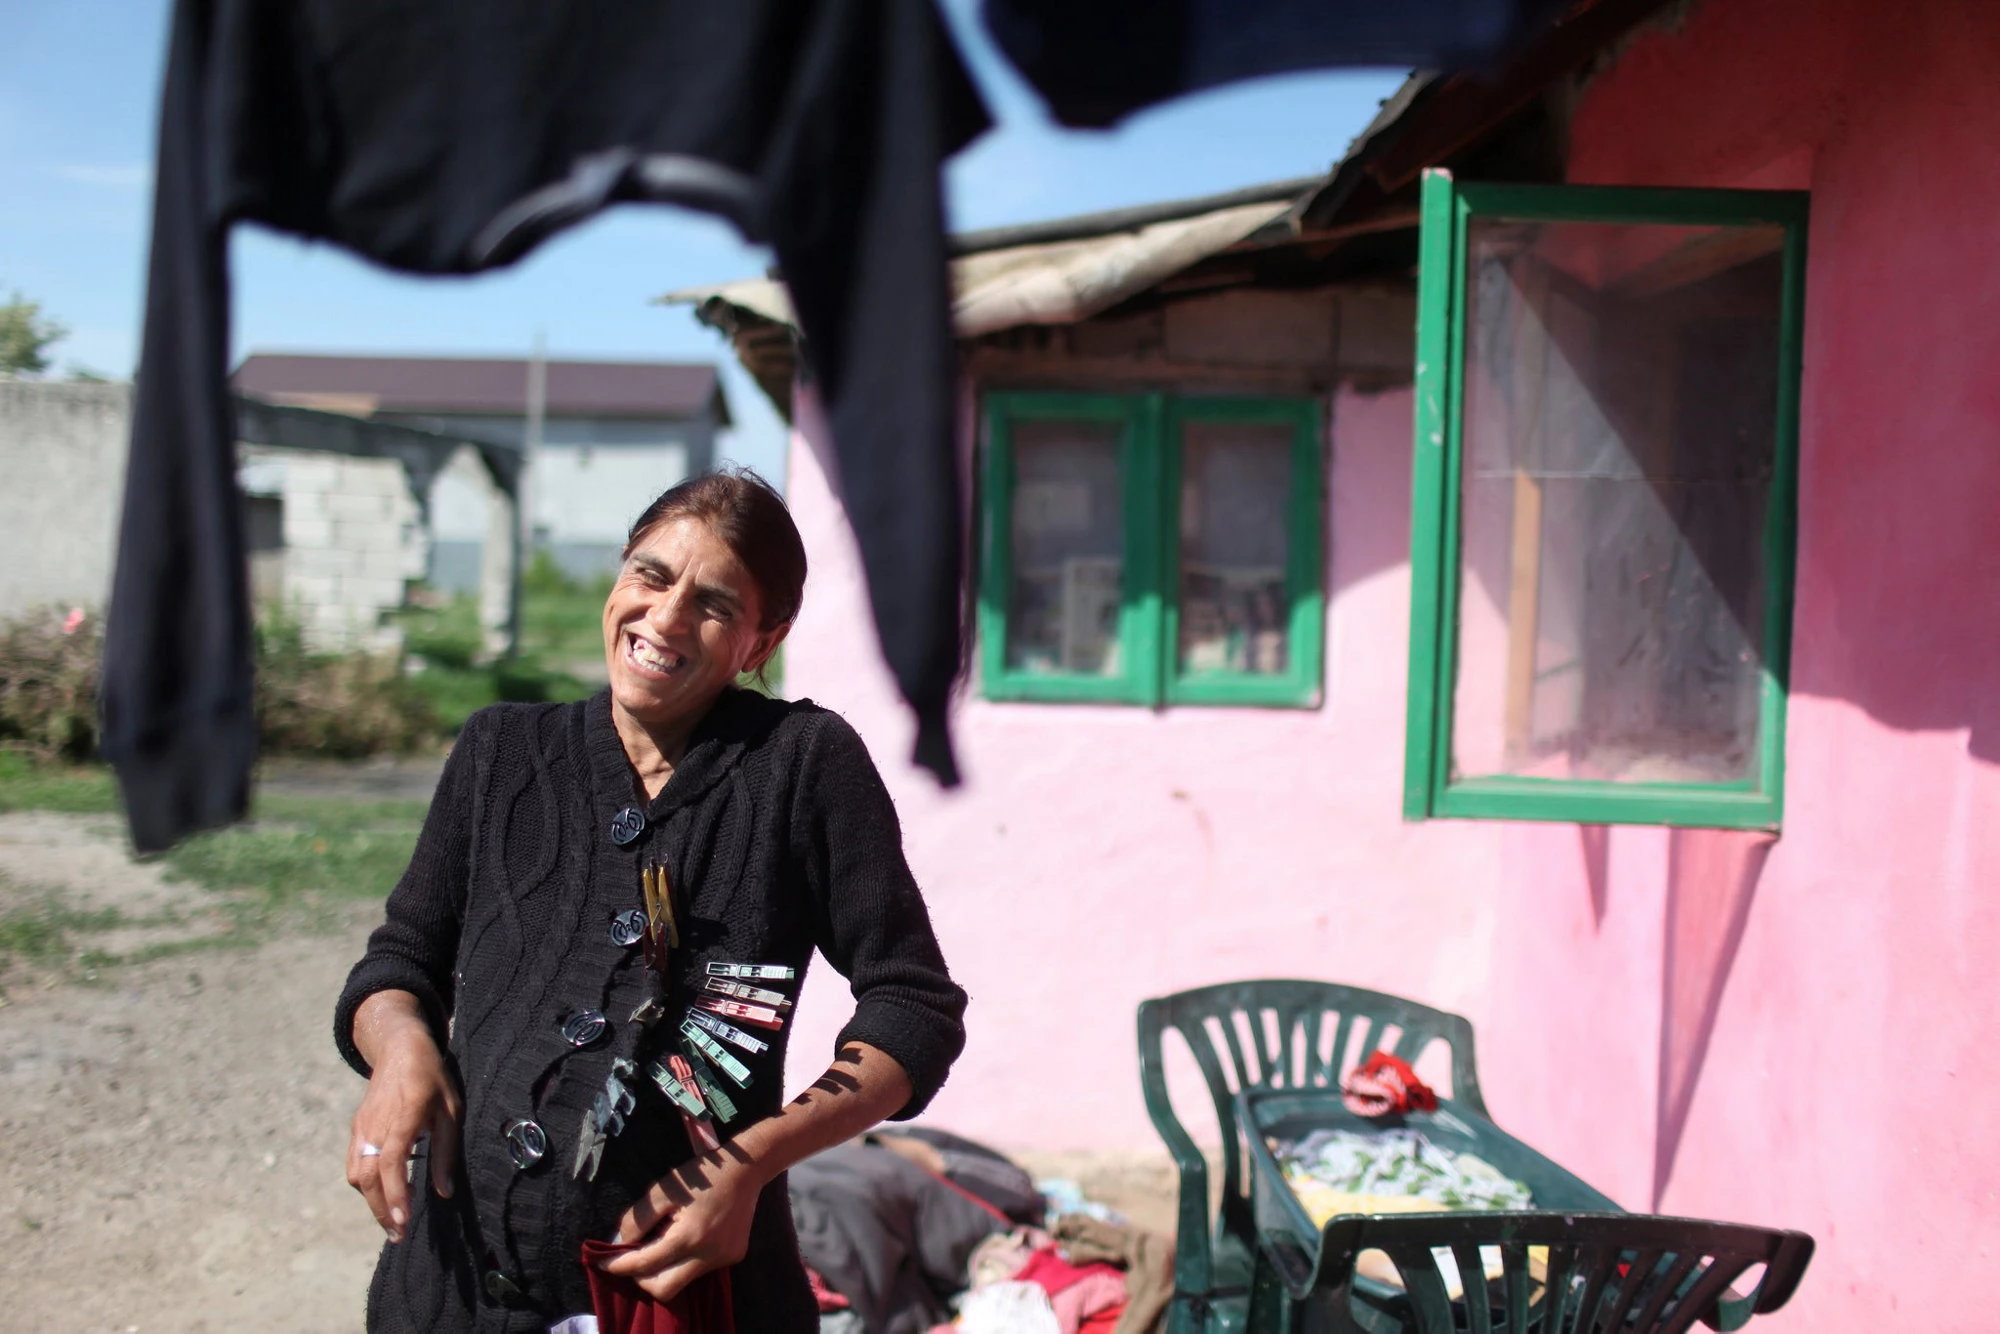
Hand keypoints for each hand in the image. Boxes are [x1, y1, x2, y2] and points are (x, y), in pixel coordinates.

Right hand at [346, 1001, 461, 1243]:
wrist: (399, 1048)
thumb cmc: (432, 1078)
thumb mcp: (451, 1109)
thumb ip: (446, 1151)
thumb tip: (444, 1192)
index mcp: (405, 1113)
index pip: (393, 1160)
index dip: (396, 1192)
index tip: (403, 1219)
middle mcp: (376, 1123)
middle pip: (370, 1175)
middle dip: (382, 1209)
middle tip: (399, 1235)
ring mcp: (362, 1127)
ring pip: (357, 1174)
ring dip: (372, 1201)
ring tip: (394, 1221)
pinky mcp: (356, 1130)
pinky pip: (355, 1165)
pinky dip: (367, 1186)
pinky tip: (386, 1195)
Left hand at [597, 1148, 766, 1300]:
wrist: (746, 1167)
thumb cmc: (700, 1174)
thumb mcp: (662, 1190)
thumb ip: (637, 1219)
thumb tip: (617, 1244)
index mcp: (689, 1236)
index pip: (645, 1264)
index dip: (619, 1265)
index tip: (602, 1262)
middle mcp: (708, 1255)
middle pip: (664, 1289)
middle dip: (642, 1279)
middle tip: (632, 1260)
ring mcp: (723, 1259)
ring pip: (683, 1281)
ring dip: (664, 1269)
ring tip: (661, 1243)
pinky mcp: (734, 1256)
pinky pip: (700, 1270)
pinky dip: (685, 1261)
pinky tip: (687, 1239)